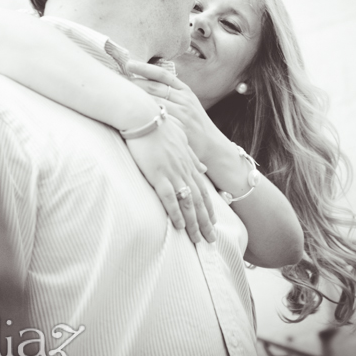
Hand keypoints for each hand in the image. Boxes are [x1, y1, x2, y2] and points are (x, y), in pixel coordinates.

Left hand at [122, 59, 222, 164]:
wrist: (213, 146)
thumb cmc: (194, 125)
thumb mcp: (188, 104)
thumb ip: (172, 93)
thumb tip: (148, 83)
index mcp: (185, 91)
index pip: (163, 74)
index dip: (145, 68)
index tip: (128, 63)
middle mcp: (185, 100)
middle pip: (154, 87)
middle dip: (134, 83)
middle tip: (115, 79)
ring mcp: (183, 114)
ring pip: (154, 102)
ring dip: (136, 99)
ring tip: (118, 95)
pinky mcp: (181, 128)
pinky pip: (160, 120)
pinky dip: (145, 117)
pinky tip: (131, 116)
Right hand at [124, 116, 215, 243]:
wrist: (142, 115)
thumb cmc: (156, 123)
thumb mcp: (179, 138)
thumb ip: (191, 155)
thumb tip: (203, 168)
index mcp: (188, 161)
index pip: (202, 189)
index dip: (208, 207)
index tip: (213, 221)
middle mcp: (184, 169)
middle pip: (199, 201)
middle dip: (206, 222)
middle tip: (211, 240)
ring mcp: (172, 172)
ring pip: (188, 203)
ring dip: (195, 223)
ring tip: (199, 240)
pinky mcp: (158, 174)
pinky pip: (170, 198)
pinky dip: (176, 213)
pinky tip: (180, 226)